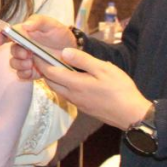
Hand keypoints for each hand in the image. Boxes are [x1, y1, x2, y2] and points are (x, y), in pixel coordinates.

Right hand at [0, 14, 75, 80]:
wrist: (73, 51)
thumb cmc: (60, 34)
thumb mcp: (52, 24)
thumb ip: (38, 21)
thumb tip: (24, 25)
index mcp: (24, 33)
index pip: (7, 34)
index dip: (0, 36)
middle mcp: (24, 47)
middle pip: (11, 51)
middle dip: (17, 53)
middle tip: (27, 54)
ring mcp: (27, 60)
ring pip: (14, 63)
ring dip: (20, 64)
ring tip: (31, 63)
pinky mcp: (32, 71)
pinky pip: (21, 75)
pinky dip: (24, 74)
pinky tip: (33, 72)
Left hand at [34, 48, 150, 129]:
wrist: (131, 114)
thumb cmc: (120, 89)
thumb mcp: (104, 69)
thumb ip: (83, 60)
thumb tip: (64, 52)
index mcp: (75, 84)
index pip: (50, 72)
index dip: (41, 62)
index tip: (35, 52)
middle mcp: (72, 96)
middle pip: (51, 83)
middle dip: (44, 71)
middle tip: (43, 58)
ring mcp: (78, 104)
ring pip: (58, 90)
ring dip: (53, 79)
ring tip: (55, 66)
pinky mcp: (84, 108)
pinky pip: (67, 96)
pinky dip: (62, 86)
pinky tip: (70, 80)